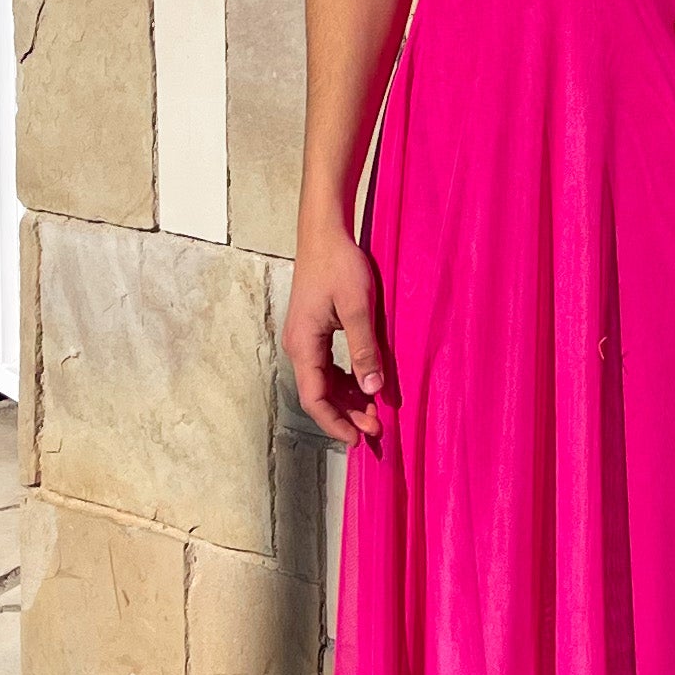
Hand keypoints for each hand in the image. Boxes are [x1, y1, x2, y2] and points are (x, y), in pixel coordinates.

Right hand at [284, 225, 387, 447]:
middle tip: (377, 429)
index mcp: (304, 344)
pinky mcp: (312, 331)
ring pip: (323, 381)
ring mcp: (303, 339)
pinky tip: (365, 385)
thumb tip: (373, 391)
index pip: (315, 397)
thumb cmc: (339, 266)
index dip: (335, 423)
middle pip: (319, 394)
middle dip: (346, 414)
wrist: (323, 234)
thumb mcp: (357, 308)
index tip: (357, 440)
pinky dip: (345, 380)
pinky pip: (326, 366)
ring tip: (374, 412)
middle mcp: (298, 346)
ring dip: (347, 399)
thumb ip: (365, 349)